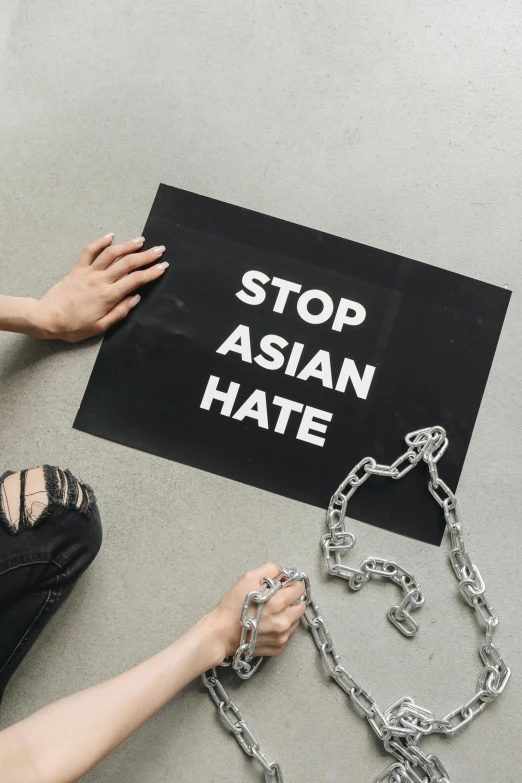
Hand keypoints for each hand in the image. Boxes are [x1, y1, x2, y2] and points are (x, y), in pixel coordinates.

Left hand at [31, 233, 167, 341]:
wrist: (47, 318)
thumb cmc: (73, 326)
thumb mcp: (100, 327)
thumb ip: (119, 312)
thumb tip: (135, 299)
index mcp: (108, 296)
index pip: (135, 280)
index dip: (152, 272)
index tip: (163, 266)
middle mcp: (100, 281)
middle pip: (128, 264)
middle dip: (146, 256)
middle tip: (159, 250)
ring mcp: (88, 273)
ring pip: (112, 254)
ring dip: (128, 245)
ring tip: (141, 240)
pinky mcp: (77, 269)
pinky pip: (90, 251)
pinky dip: (100, 241)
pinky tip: (110, 236)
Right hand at [210, 563, 305, 660]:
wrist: (221, 633)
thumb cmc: (232, 607)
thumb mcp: (248, 578)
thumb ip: (269, 570)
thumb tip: (283, 573)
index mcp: (278, 603)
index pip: (299, 589)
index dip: (291, 584)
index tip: (284, 585)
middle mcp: (283, 622)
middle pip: (301, 606)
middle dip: (291, 600)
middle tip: (277, 599)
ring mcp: (281, 637)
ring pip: (295, 621)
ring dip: (287, 614)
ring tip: (270, 612)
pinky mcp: (277, 647)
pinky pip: (287, 634)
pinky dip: (281, 628)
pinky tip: (267, 624)